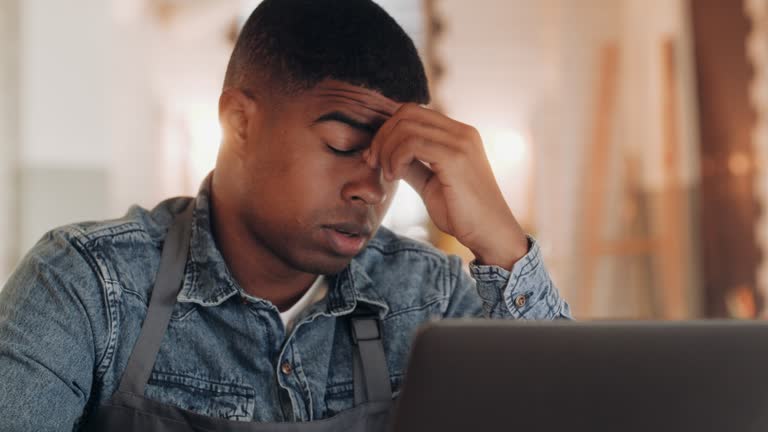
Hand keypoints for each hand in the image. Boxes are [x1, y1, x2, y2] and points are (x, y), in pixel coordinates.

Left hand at [364, 104, 528, 269]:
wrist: (490, 235)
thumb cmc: (463, 214)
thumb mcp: (430, 184)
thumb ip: (413, 165)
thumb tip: (386, 154)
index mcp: (458, 134)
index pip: (413, 113)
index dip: (387, 131)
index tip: (375, 158)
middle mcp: (462, 132)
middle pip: (407, 113)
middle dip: (382, 137)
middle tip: (373, 164)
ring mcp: (461, 142)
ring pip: (407, 127)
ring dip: (387, 150)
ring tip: (390, 175)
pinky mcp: (456, 158)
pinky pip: (412, 144)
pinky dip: (396, 158)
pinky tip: (396, 177)